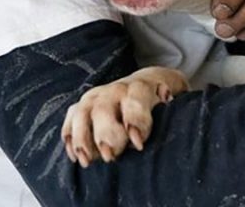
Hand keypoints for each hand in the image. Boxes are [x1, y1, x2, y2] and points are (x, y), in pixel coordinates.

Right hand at [61, 67, 187, 166]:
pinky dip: (70, 137)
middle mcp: (116, 89)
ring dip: (82, 138)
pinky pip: (71, 118)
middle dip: (105, 133)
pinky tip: (75, 156)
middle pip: (104, 107)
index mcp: (141, 87)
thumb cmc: (163, 99)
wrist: (148, 83)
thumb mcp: (174, 100)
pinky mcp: (83, 105)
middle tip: (110, 156)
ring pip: (82, 113)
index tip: (138, 143)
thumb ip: (172, 108)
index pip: (136, 99)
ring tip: (88, 161)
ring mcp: (97, 96)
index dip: (136, 120)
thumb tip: (173, 111)